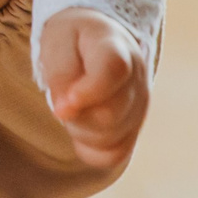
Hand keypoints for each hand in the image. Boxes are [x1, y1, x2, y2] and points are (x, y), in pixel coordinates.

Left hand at [38, 7, 148, 169]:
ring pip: (111, 139)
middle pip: (110, 115)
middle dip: (75, 114)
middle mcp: (138, 79)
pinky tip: (82, 127)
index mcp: (117, 47)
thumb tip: (65, 111)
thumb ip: (60, 74)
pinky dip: (91, 148)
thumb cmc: (71, 42)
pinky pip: (114, 155)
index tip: (65, 102)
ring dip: (80, 130)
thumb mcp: (57, 43)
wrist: (92, 42)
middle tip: (62, 98)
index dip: (89, 91)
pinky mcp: (135, 130)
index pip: (114, 70)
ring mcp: (141, 107)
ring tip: (73, 107)